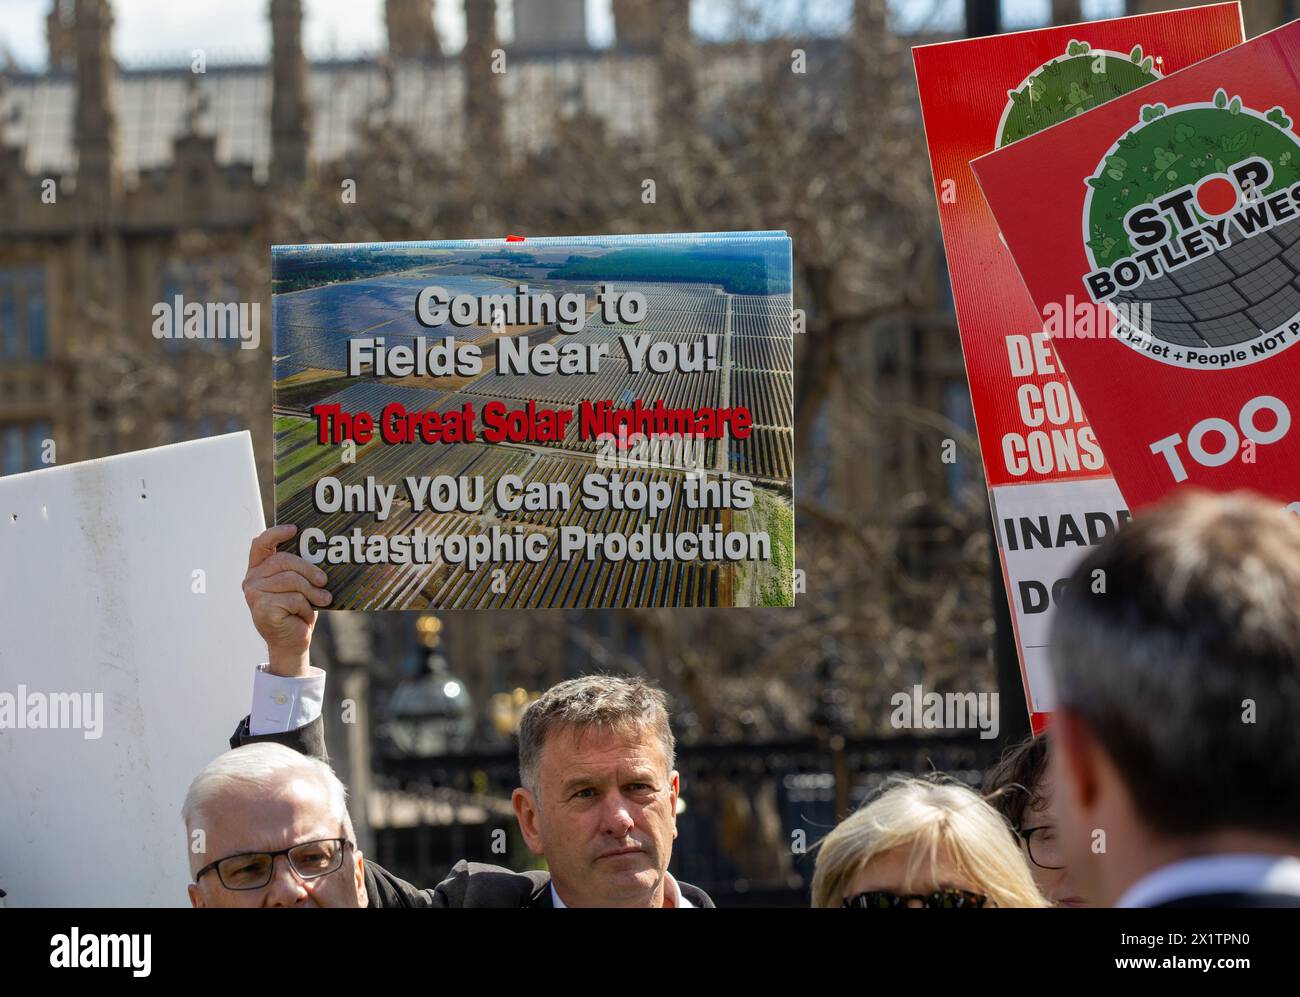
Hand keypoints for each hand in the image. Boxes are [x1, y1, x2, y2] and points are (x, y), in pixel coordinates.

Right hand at [242, 524, 331, 676]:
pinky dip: (305, 608)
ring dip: (312, 592)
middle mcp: (252, 579)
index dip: (276, 533)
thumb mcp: (299, 586)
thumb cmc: (297, 610)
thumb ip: (299, 570)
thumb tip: (322, 552)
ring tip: (322, 600)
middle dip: (309, 569)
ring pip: (291, 580)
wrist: (291, 641)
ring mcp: (254, 593)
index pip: (260, 543)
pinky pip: (293, 599)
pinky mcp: (261, 608)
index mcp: (259, 569)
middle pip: (284, 560)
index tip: (295, 529)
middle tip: (324, 581)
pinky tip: (304, 616)